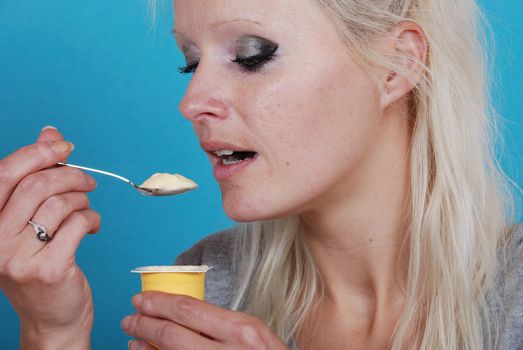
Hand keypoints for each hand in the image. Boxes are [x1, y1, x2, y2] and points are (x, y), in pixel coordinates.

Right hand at [0, 127, 99, 348]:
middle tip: (87, 181)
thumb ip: (36, 179)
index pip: (5, 174)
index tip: (63, 147)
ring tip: (86, 208)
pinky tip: (91, 226)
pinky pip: (78, 224)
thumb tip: (50, 134)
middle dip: (71, 175)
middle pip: (37, 185)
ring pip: (61, 203)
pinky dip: (92, 218)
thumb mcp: (29, 223)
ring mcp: (20, 258)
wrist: (52, 318)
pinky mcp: (50, 269)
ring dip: (83, 199)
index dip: (37, 153)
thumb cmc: (41, 266)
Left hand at [122, 291, 288, 349]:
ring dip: (145, 346)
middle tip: (130, 318)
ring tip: (133, 337)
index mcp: (241, 330)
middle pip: (172, 333)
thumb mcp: (254, 334)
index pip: (189, 309)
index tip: (142, 298)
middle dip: (145, 324)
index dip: (159, 302)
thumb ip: (223, 325)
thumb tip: (185, 314)